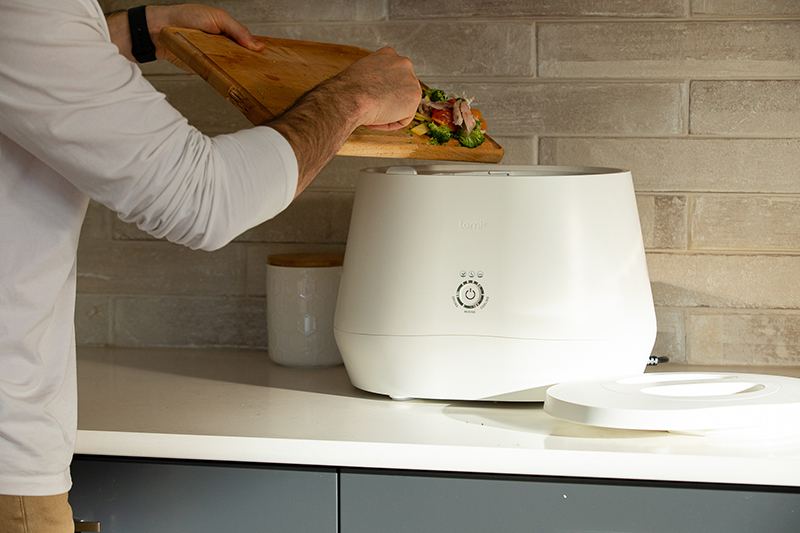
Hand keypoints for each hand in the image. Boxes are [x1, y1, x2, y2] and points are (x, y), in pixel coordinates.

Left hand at [107, 3, 263, 63]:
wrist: (160, 30)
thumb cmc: (185, 17)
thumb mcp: (217, 18)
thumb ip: (238, 31)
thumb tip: (257, 46)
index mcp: (227, 31)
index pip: (248, 42)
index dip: (258, 50)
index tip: (270, 59)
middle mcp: (222, 45)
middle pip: (242, 58)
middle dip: (252, 64)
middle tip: (264, 72)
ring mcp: (213, 57)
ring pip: (231, 68)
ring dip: (240, 73)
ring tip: (253, 78)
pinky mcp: (205, 68)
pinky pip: (218, 75)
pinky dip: (226, 78)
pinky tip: (236, 81)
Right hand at [334, 47, 420, 130]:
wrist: (350, 97)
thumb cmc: (347, 89)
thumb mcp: (358, 74)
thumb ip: (372, 78)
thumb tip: (371, 90)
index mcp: (388, 54)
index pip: (390, 75)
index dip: (379, 90)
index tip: (368, 98)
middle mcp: (403, 63)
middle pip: (399, 89)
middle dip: (387, 101)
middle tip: (371, 110)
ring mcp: (411, 80)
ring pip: (402, 104)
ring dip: (388, 113)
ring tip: (370, 116)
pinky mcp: (414, 98)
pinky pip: (403, 118)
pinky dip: (389, 124)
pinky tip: (375, 121)